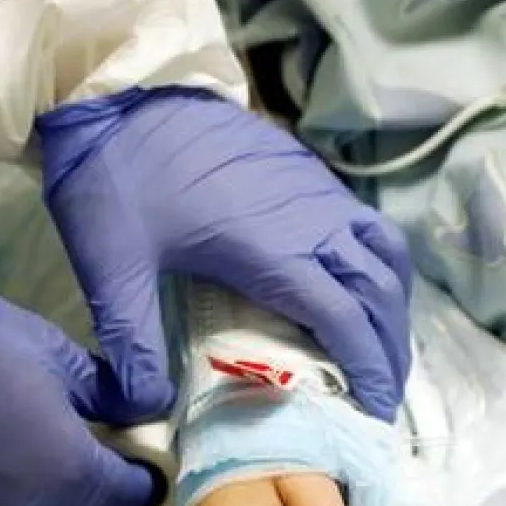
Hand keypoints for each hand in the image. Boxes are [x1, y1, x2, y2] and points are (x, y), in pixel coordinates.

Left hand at [36, 88, 412, 422]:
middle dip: (390, 350)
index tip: (374, 414)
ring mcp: (316, 191)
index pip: (347, 321)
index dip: (368, 371)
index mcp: (275, 250)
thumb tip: (147, 408)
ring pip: (386, 253)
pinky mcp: (308, 173)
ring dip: (393, 306)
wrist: (116, 91)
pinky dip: (379, 268)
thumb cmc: (116, 179)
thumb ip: (132, 343)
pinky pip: (367, 226)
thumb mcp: (112, 268)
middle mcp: (312, 220)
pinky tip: (352, 290)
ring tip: (379, 347)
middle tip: (383, 397)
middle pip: (381, 292)